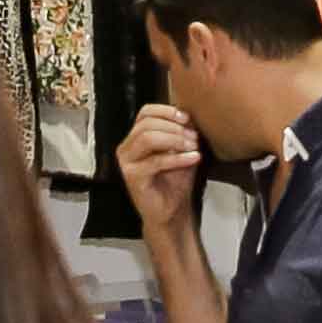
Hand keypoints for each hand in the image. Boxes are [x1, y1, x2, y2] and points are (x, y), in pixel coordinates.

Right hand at [117, 103, 206, 237]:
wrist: (172, 211)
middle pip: (147, 123)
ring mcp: (126, 161)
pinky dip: (177, 158)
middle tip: (195, 137)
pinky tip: (193, 158)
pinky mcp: (132, 176)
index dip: (167, 111)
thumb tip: (189, 116)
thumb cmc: (175, 180)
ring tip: (193, 146)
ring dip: (175, 139)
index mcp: (136, 137)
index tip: (188, 119)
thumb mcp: (181, 150)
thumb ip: (181, 132)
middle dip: (174, 127)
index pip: (145, 112)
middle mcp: (127, 146)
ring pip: (148, 138)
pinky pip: (155, 161)